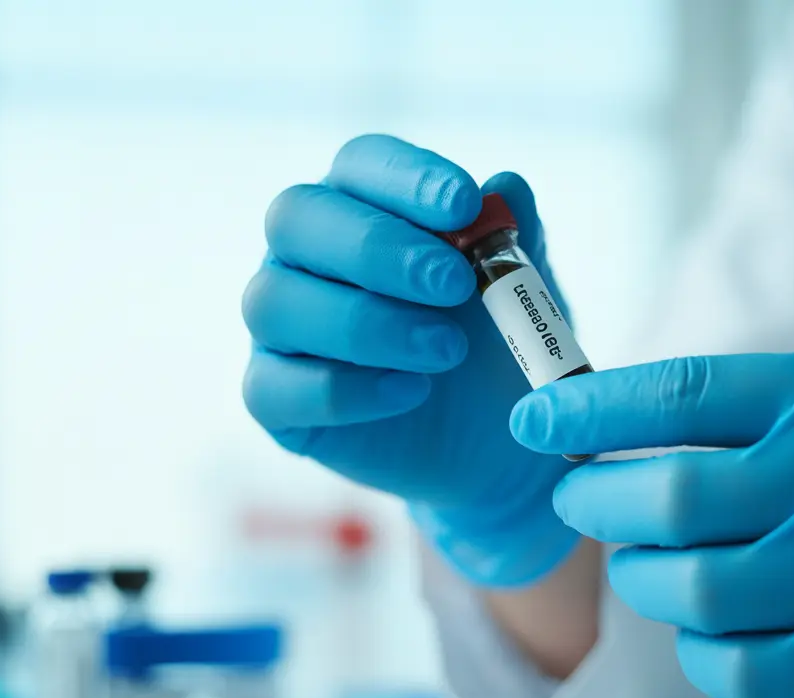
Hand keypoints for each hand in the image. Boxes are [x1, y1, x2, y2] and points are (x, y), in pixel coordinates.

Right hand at [242, 135, 579, 585]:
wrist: (500, 438)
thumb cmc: (498, 343)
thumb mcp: (520, 288)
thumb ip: (515, 237)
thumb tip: (507, 187)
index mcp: (359, 205)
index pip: (359, 164)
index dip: (406, 178)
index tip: (465, 204)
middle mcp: (302, 255)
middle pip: (297, 217)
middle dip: (378, 248)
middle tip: (455, 285)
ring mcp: (280, 327)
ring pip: (277, 302)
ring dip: (366, 323)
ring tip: (447, 350)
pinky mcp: (273, 399)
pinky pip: (276, 386)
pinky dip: (346, 390)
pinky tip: (411, 392)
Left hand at [510, 353, 793, 697]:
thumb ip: (765, 412)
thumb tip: (627, 427)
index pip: (685, 393)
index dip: (590, 404)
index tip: (532, 415)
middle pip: (668, 498)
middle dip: (597, 499)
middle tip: (583, 498)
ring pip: (690, 590)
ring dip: (648, 580)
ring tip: (657, 566)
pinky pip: (730, 666)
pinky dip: (702, 648)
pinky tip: (720, 626)